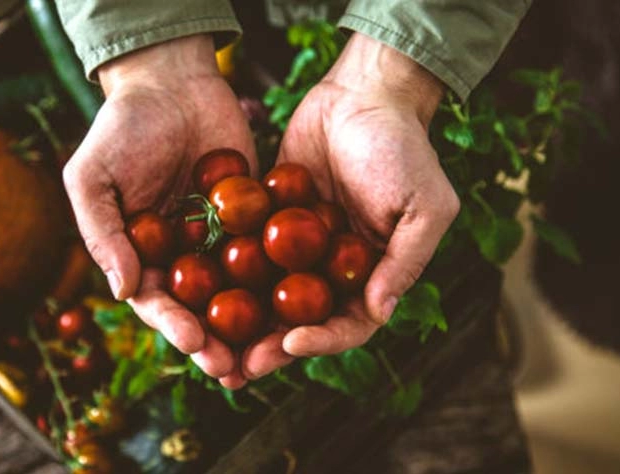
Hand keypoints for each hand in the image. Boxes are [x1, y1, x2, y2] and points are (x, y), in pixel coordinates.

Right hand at [62, 35, 255, 381]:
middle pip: (200, 308)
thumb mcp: (93, 177)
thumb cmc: (121, 128)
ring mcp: (220, 239)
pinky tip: (303, 299)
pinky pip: (268, 249)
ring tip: (271, 353)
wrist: (171, 82)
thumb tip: (122, 290)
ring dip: (252, 325)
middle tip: (237, 368)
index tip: (194, 343)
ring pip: (238, 291)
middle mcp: (182, 256)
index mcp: (141, 256)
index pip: (156, 301)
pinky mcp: (254, 217)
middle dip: (217, 341)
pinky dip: (283, 276)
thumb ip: (102, 232)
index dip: (174, 325)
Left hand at [241, 34, 459, 379]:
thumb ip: (404, 261)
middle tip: (238, 368)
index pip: (349, 324)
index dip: (322, 341)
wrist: (363, 93)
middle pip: (301, 321)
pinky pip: (246, 251)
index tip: (291, 343)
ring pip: (268, 295)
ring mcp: (298, 247)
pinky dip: (224, 272)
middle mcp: (333, 269)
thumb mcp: (424, 206)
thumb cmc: (404, 148)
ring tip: (210, 343)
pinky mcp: (268, 219)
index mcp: (372, 275)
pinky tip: (196, 289)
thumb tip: (380, 313)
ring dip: (243, 322)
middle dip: (271, 346)